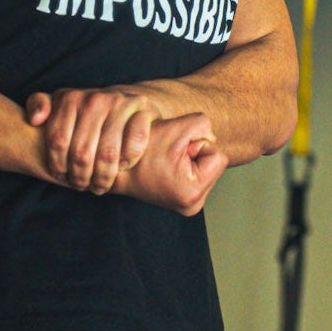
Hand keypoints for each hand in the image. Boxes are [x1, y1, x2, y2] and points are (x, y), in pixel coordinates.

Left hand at [25, 83, 167, 192]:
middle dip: (80, 177)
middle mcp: (94, 99)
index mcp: (70, 98)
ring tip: (99, 185)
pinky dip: (127, 161)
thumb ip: (38, 105)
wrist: (127, 102)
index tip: (62, 176)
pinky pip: (135, 144)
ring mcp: (120, 104)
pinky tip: (121, 167)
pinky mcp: (144, 112)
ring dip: (103, 177)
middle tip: (81, 185)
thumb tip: (36, 120)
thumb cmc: (86, 112)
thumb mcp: (60, 104)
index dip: (57, 166)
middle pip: (82, 153)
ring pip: (108, 154)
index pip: (57, 142)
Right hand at [110, 113, 224, 216]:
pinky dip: (184, 167)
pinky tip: (166, 169)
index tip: (172, 152)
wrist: (114, 167)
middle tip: (166, 158)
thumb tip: (213, 137)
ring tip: (164, 163)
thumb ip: (203, 125)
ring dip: (188, 159)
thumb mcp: (176, 127)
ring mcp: (187, 206)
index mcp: (192, 193)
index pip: (217, 157)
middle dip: (193, 154)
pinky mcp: (183, 202)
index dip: (195, 145)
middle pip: (213, 164)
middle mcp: (192, 205)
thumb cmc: (140, 148)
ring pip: (205, 168)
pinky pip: (197, 175)